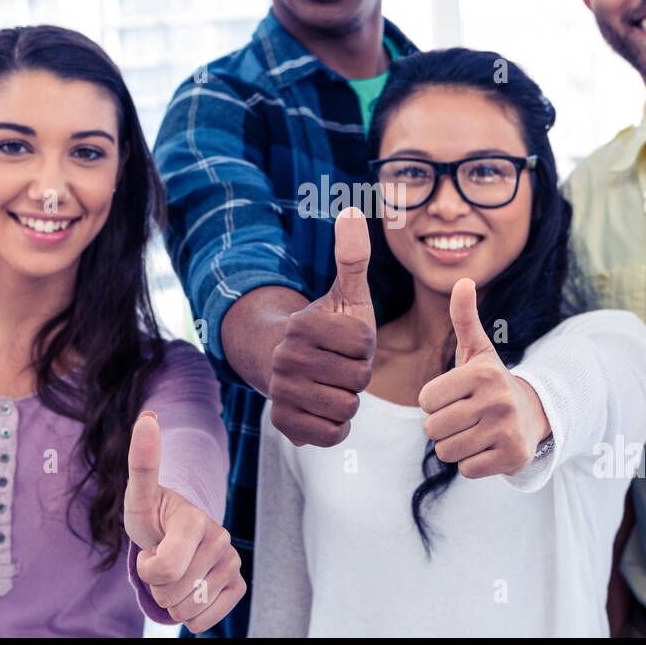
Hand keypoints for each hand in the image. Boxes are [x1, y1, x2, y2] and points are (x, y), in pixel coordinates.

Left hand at [125, 412, 244, 632]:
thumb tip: (148, 416)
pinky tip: (192, 588)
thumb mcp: (140, 497)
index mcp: (195, 519)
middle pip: (171, 593)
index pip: (161, 570)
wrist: (175, 534)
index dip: (147, 567)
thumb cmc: (154, 517)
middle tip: (162, 560)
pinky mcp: (238, 584)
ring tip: (175, 573)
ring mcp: (232, 562)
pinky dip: (192, 615)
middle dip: (158, 584)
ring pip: (188, 609)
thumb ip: (143, 462)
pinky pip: (205, 620)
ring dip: (173, 600)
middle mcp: (221, 538)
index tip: (150, 548)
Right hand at [267, 207, 376, 447]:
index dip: (364, 345)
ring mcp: (281, 393)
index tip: (347, 341)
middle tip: (339, 365)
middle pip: (358, 379)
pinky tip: (325, 407)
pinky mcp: (284, 424)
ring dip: (349, 399)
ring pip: (348, 408)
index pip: (363, 344)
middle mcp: (284, 359)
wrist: (289, 364)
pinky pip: (333, 434)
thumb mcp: (347, 293)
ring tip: (332, 384)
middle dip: (358, 374)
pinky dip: (337, 425)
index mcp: (303, 325)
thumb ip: (353, 257)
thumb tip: (353, 210)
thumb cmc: (330, 328)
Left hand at [417, 277, 550, 477]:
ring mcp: (507, 430)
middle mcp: (497, 399)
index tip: (455, 396)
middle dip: (442, 426)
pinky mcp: (513, 457)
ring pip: (447, 451)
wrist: (534, 414)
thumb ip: (463, 318)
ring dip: (455, 445)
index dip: (434, 402)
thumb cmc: (490, 382)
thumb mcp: (477, 350)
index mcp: (481, 372)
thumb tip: (463, 280)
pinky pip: (466, 469)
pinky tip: (487, 447)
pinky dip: (472, 463)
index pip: (425, 401)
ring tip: (475, 431)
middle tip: (465, 417)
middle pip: (433, 428)